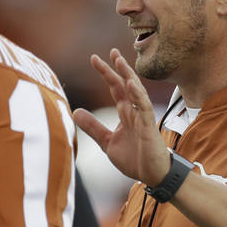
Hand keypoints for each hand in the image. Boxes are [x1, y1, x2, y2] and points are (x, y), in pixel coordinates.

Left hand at [72, 49, 169, 186]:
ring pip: (136, 91)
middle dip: (118, 68)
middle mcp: (134, 111)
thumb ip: (93, 127)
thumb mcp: (107, 142)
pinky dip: (138, 95)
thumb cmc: (134, 158)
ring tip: (120, 60)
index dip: (106, 73)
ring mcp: (142, 117)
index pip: (115, 88)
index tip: (95, 59)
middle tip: (110, 51)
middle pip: (125, 84)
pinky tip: (131, 84)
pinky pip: (144, 107)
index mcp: (125, 113)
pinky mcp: (149, 126)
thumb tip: (75, 111)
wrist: (151, 175)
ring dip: (128, 75)